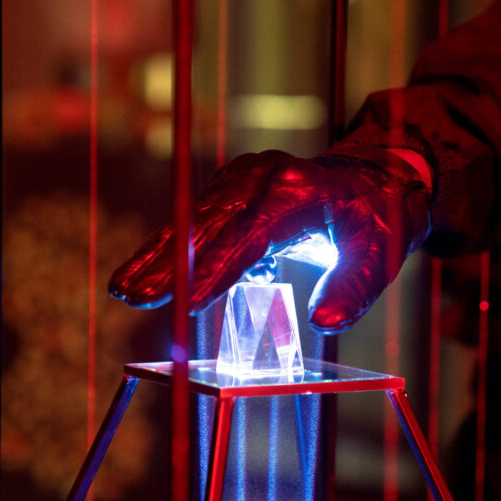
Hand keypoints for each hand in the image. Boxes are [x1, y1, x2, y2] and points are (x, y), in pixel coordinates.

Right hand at [109, 148, 431, 332]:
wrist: (372, 178)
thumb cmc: (376, 220)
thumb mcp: (378, 256)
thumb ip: (352, 291)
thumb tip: (324, 324)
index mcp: (298, 191)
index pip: (250, 236)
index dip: (216, 271)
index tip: (185, 303)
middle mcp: (263, 175)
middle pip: (208, 225)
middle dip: (168, 264)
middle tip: (131, 297)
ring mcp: (243, 176)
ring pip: (192, 219)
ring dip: (156, 255)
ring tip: (122, 290)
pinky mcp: (232, 185)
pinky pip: (195, 218)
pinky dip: (169, 246)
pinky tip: (142, 273)